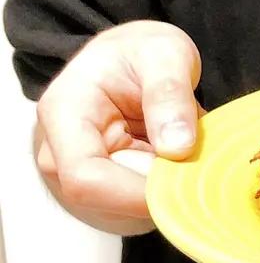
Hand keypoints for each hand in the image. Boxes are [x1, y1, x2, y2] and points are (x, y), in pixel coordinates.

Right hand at [34, 21, 201, 234]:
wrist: (131, 58)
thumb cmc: (140, 53)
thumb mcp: (164, 54)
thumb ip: (169, 94)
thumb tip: (177, 147)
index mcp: (64, 115)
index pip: (86, 177)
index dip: (137, 191)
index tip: (184, 179)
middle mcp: (58, 154)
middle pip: (109, 200)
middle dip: (161, 185)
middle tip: (197, 154)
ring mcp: (74, 178)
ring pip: (126, 210)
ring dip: (166, 186)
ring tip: (181, 145)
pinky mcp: (98, 194)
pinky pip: (135, 208)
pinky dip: (164, 189)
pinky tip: (170, 159)